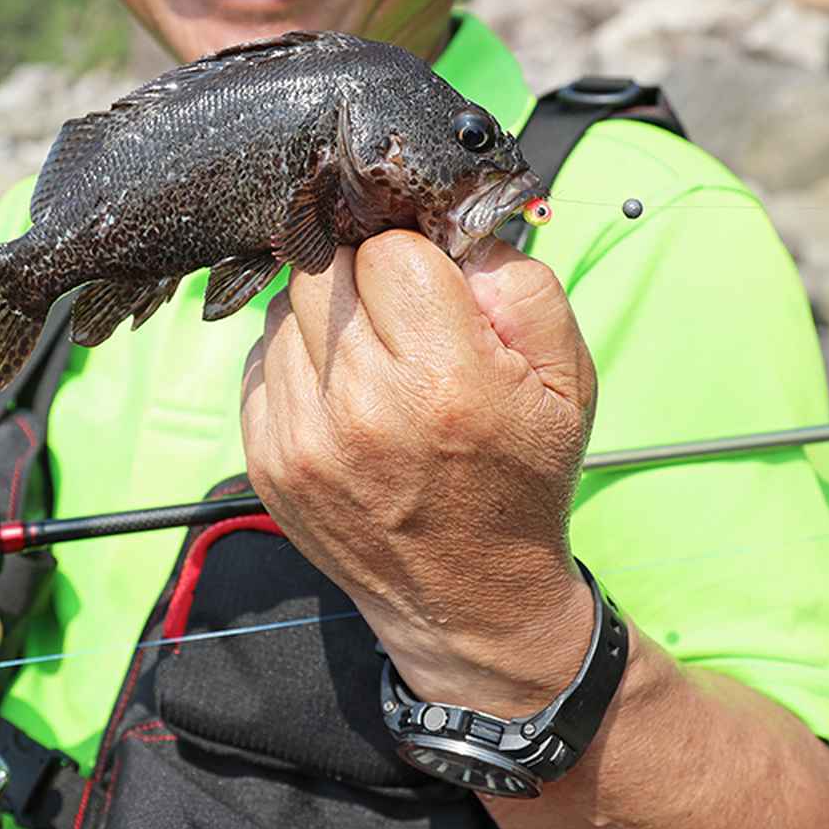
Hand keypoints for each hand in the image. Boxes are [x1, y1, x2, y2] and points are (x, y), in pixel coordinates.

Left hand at [240, 233, 596, 706]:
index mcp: (443, 380)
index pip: (390, 249)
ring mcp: (302, 439)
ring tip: (373, 357)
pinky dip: (297, 360)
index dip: (415, 254)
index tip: (433, 284)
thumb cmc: (521, 480)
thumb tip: (451, 228)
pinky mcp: (268, 461)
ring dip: (326, 315)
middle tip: (398, 311)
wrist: (472, 599)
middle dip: (363, 272)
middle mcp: (362, 409)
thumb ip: (521, 283)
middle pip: (325, 267)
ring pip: (286, 309)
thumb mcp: (567, 378)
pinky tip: (341, 392)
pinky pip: (261, 362)